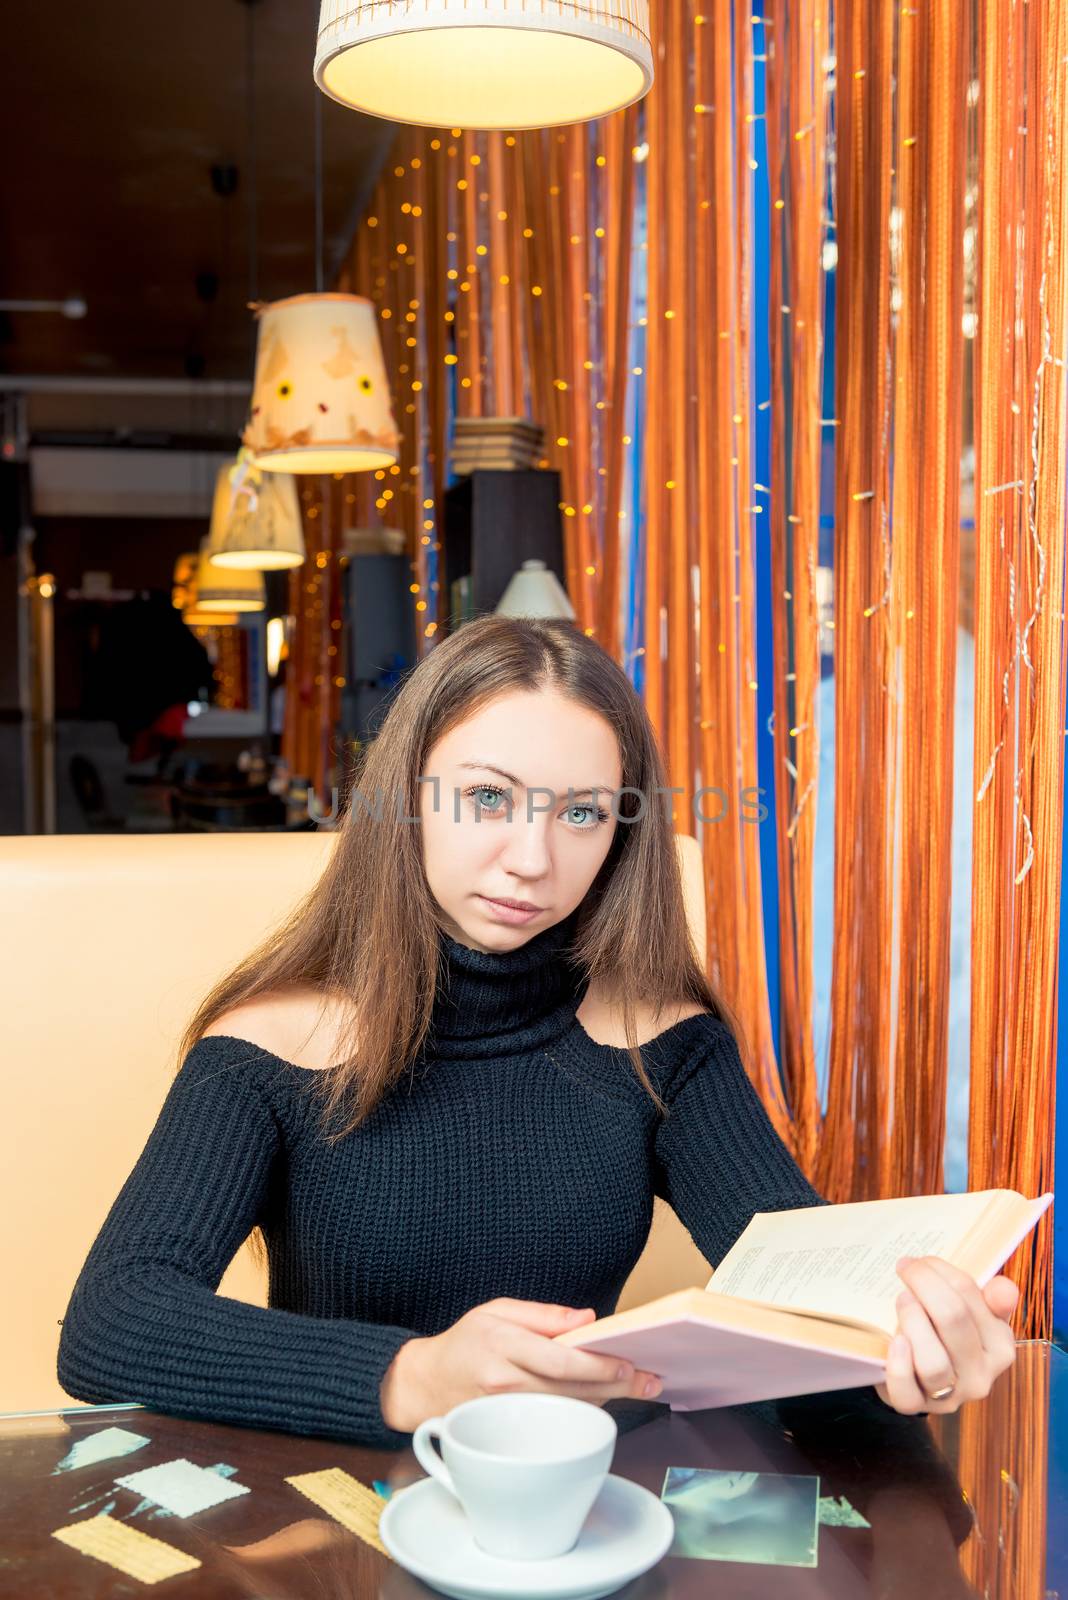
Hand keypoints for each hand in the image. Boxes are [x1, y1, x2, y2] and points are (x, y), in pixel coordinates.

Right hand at [379, 1297, 663, 1432]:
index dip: (599, 1365)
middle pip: (572, 1390)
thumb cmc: (464, 1342)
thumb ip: (544, 1314)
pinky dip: (582, 1412)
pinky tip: (602, 1401)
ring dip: (605, 1400)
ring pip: (568, 1410)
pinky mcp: (510, 1432)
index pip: (561, 1360)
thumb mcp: (498, 1310)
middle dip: (616, 1385)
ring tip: (635, 1387)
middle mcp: (506, 1384)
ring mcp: (507, 1413)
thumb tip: (586, 1319)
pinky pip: (554, 1423)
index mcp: (505, 1346)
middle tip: (649, 1380)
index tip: (628, 1363)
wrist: (425, 1384)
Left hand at [875, 1256, 1018, 1414]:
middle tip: (904, 1268)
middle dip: (923, 1285)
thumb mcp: (973, 1314)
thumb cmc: (946, 1334)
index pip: (970, 1296)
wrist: (918, 1375)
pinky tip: (895, 1341)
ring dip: (912, 1322)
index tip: (920, 1261)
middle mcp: (981, 1374)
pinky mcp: (917, 1406)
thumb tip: (1005, 1289)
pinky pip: (906, 1391)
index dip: (940, 1271)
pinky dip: (898, 1364)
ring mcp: (950, 1395)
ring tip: (902, 1300)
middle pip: (952, 1320)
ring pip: (933, 1361)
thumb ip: (991, 1299)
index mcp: (1000, 1345)